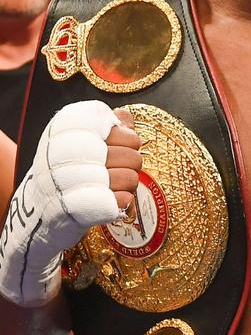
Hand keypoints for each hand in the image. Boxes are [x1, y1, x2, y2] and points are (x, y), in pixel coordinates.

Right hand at [0, 102, 141, 306]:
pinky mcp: (80, 206)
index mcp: (65, 131)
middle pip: (132, 155)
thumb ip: (104, 128)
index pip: (121, 130)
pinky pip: (124, 200)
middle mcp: (65, 152)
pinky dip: (121, 203)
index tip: (113, 148)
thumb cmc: (64, 179)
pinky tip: (107, 203)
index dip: (127, 141)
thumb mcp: (78, 147)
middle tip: (113, 173)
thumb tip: (124, 116)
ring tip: (108, 189)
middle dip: (130, 166)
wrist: (34, 218)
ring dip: (126, 187)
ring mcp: (71, 180)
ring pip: (131, 178)